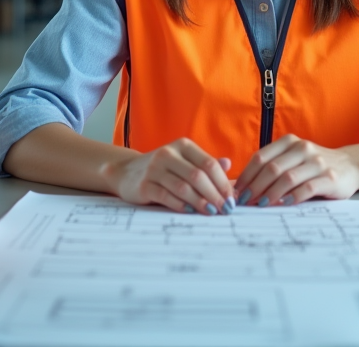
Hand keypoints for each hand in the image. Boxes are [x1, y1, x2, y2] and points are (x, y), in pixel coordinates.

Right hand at [106, 138, 235, 214]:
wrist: (126, 172)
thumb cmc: (163, 169)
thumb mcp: (184, 161)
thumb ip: (205, 164)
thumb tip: (229, 166)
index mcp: (183, 146)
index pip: (209, 164)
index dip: (223, 183)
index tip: (232, 199)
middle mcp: (169, 154)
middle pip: (198, 176)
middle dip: (215, 195)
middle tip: (225, 209)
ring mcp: (155, 169)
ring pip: (184, 187)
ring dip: (201, 202)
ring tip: (212, 213)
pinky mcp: (144, 185)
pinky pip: (167, 197)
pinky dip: (181, 205)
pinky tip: (191, 211)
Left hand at [234, 135, 358, 206]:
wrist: (350, 167)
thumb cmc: (313, 167)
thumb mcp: (292, 160)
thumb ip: (271, 168)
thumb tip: (240, 186)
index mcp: (289, 142)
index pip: (261, 157)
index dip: (246, 175)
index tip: (237, 191)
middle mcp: (302, 149)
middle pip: (271, 168)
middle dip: (255, 187)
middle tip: (245, 202)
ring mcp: (317, 162)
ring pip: (287, 178)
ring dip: (271, 193)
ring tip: (261, 205)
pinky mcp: (329, 178)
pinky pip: (307, 188)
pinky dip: (292, 197)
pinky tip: (283, 204)